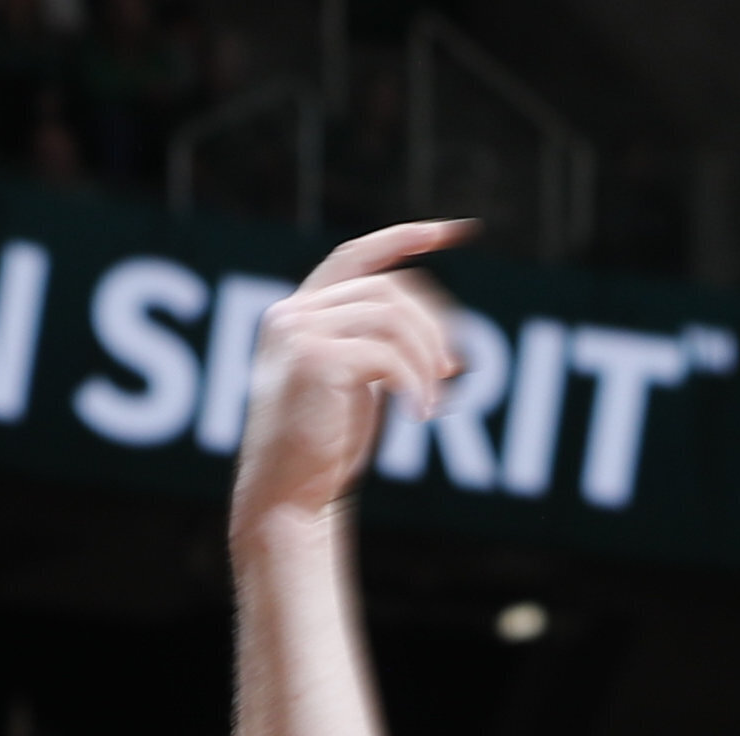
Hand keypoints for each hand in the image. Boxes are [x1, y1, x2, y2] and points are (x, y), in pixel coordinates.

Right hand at [230, 223, 472, 532]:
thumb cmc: (320, 452)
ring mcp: (298, 334)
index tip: (453, 231)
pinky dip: (417, 383)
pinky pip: (390, 354)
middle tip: (453, 369)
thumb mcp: (350, 385)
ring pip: (393, 317)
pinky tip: (420, 415)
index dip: (404, 237)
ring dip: (428, 358)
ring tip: (436, 399)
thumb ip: (370, 344)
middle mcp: (289, 315)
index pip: (354, 256)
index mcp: (294, 315)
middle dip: (433, 324)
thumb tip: (432, 328)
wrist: (285, 500)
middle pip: (388, 288)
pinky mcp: (314, 360)